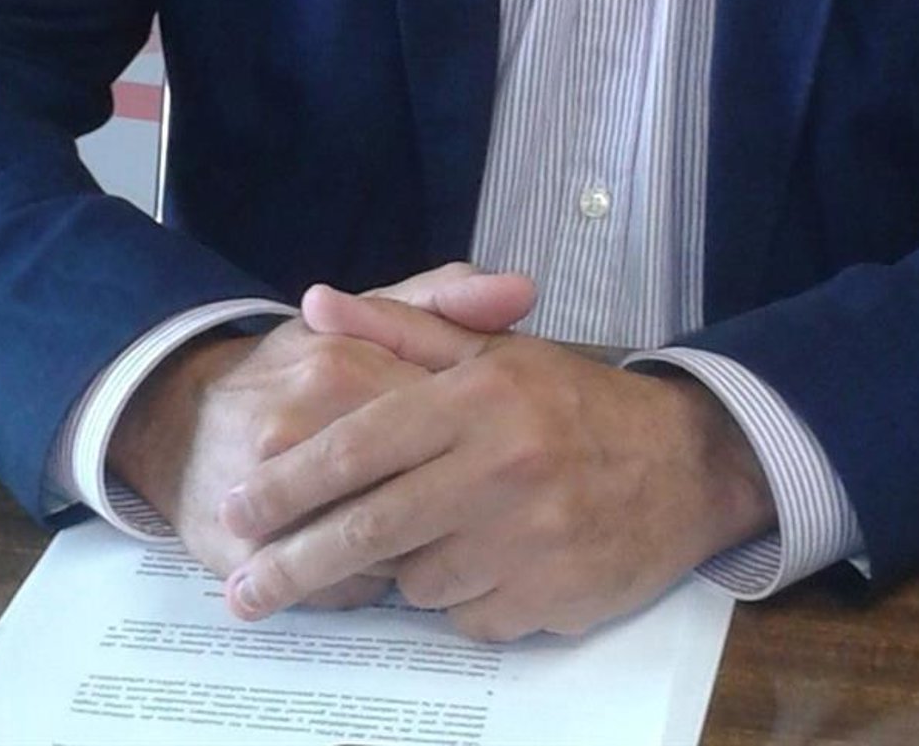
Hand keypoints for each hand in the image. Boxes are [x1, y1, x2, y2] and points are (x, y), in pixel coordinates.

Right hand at [108, 265, 532, 608]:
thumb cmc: (298, 370)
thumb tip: (522, 290)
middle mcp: (303, 423)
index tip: (490, 448)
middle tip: (468, 501)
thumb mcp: (367, 318)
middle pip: (417, 487)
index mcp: (343, 363)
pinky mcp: (250, 556)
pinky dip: (368, 581)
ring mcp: (271, 493)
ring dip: (414, 548)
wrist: (181, 420)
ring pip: (385, 546)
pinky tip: (365, 559)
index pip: (444, 414)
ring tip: (420, 530)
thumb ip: (445, 299)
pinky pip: (345, 589)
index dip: (476, 442)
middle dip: (452, 505)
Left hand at [218, 284, 774, 639]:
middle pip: (368, 529)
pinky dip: (462, 599)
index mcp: (478, 397)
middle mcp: (499, 466)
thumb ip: (399, 328)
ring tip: (428, 539)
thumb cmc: (572, 402)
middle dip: (292, 564)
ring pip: (416, 581)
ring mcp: (527, 539)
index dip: (290, 482)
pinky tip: (486, 564)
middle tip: (241, 591)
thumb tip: (314, 302)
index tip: (236, 509)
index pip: (359, 443)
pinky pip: (469, 617)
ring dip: (402, 572)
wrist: (683, 462)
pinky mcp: (551, 598)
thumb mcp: (492, 351)